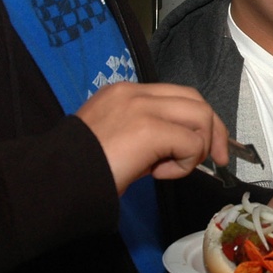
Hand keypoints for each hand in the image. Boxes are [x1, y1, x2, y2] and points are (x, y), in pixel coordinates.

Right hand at [75, 82, 228, 190]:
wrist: (55, 179)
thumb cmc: (82, 168)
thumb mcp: (116, 140)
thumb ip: (146, 135)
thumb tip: (178, 150)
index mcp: (125, 93)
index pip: (177, 96)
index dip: (199, 120)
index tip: (206, 147)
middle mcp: (135, 93)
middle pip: (196, 100)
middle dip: (214, 131)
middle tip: (217, 160)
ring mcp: (142, 107)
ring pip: (200, 116)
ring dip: (198, 148)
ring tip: (173, 168)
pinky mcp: (149, 129)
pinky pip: (191, 143)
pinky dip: (185, 164)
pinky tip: (159, 174)